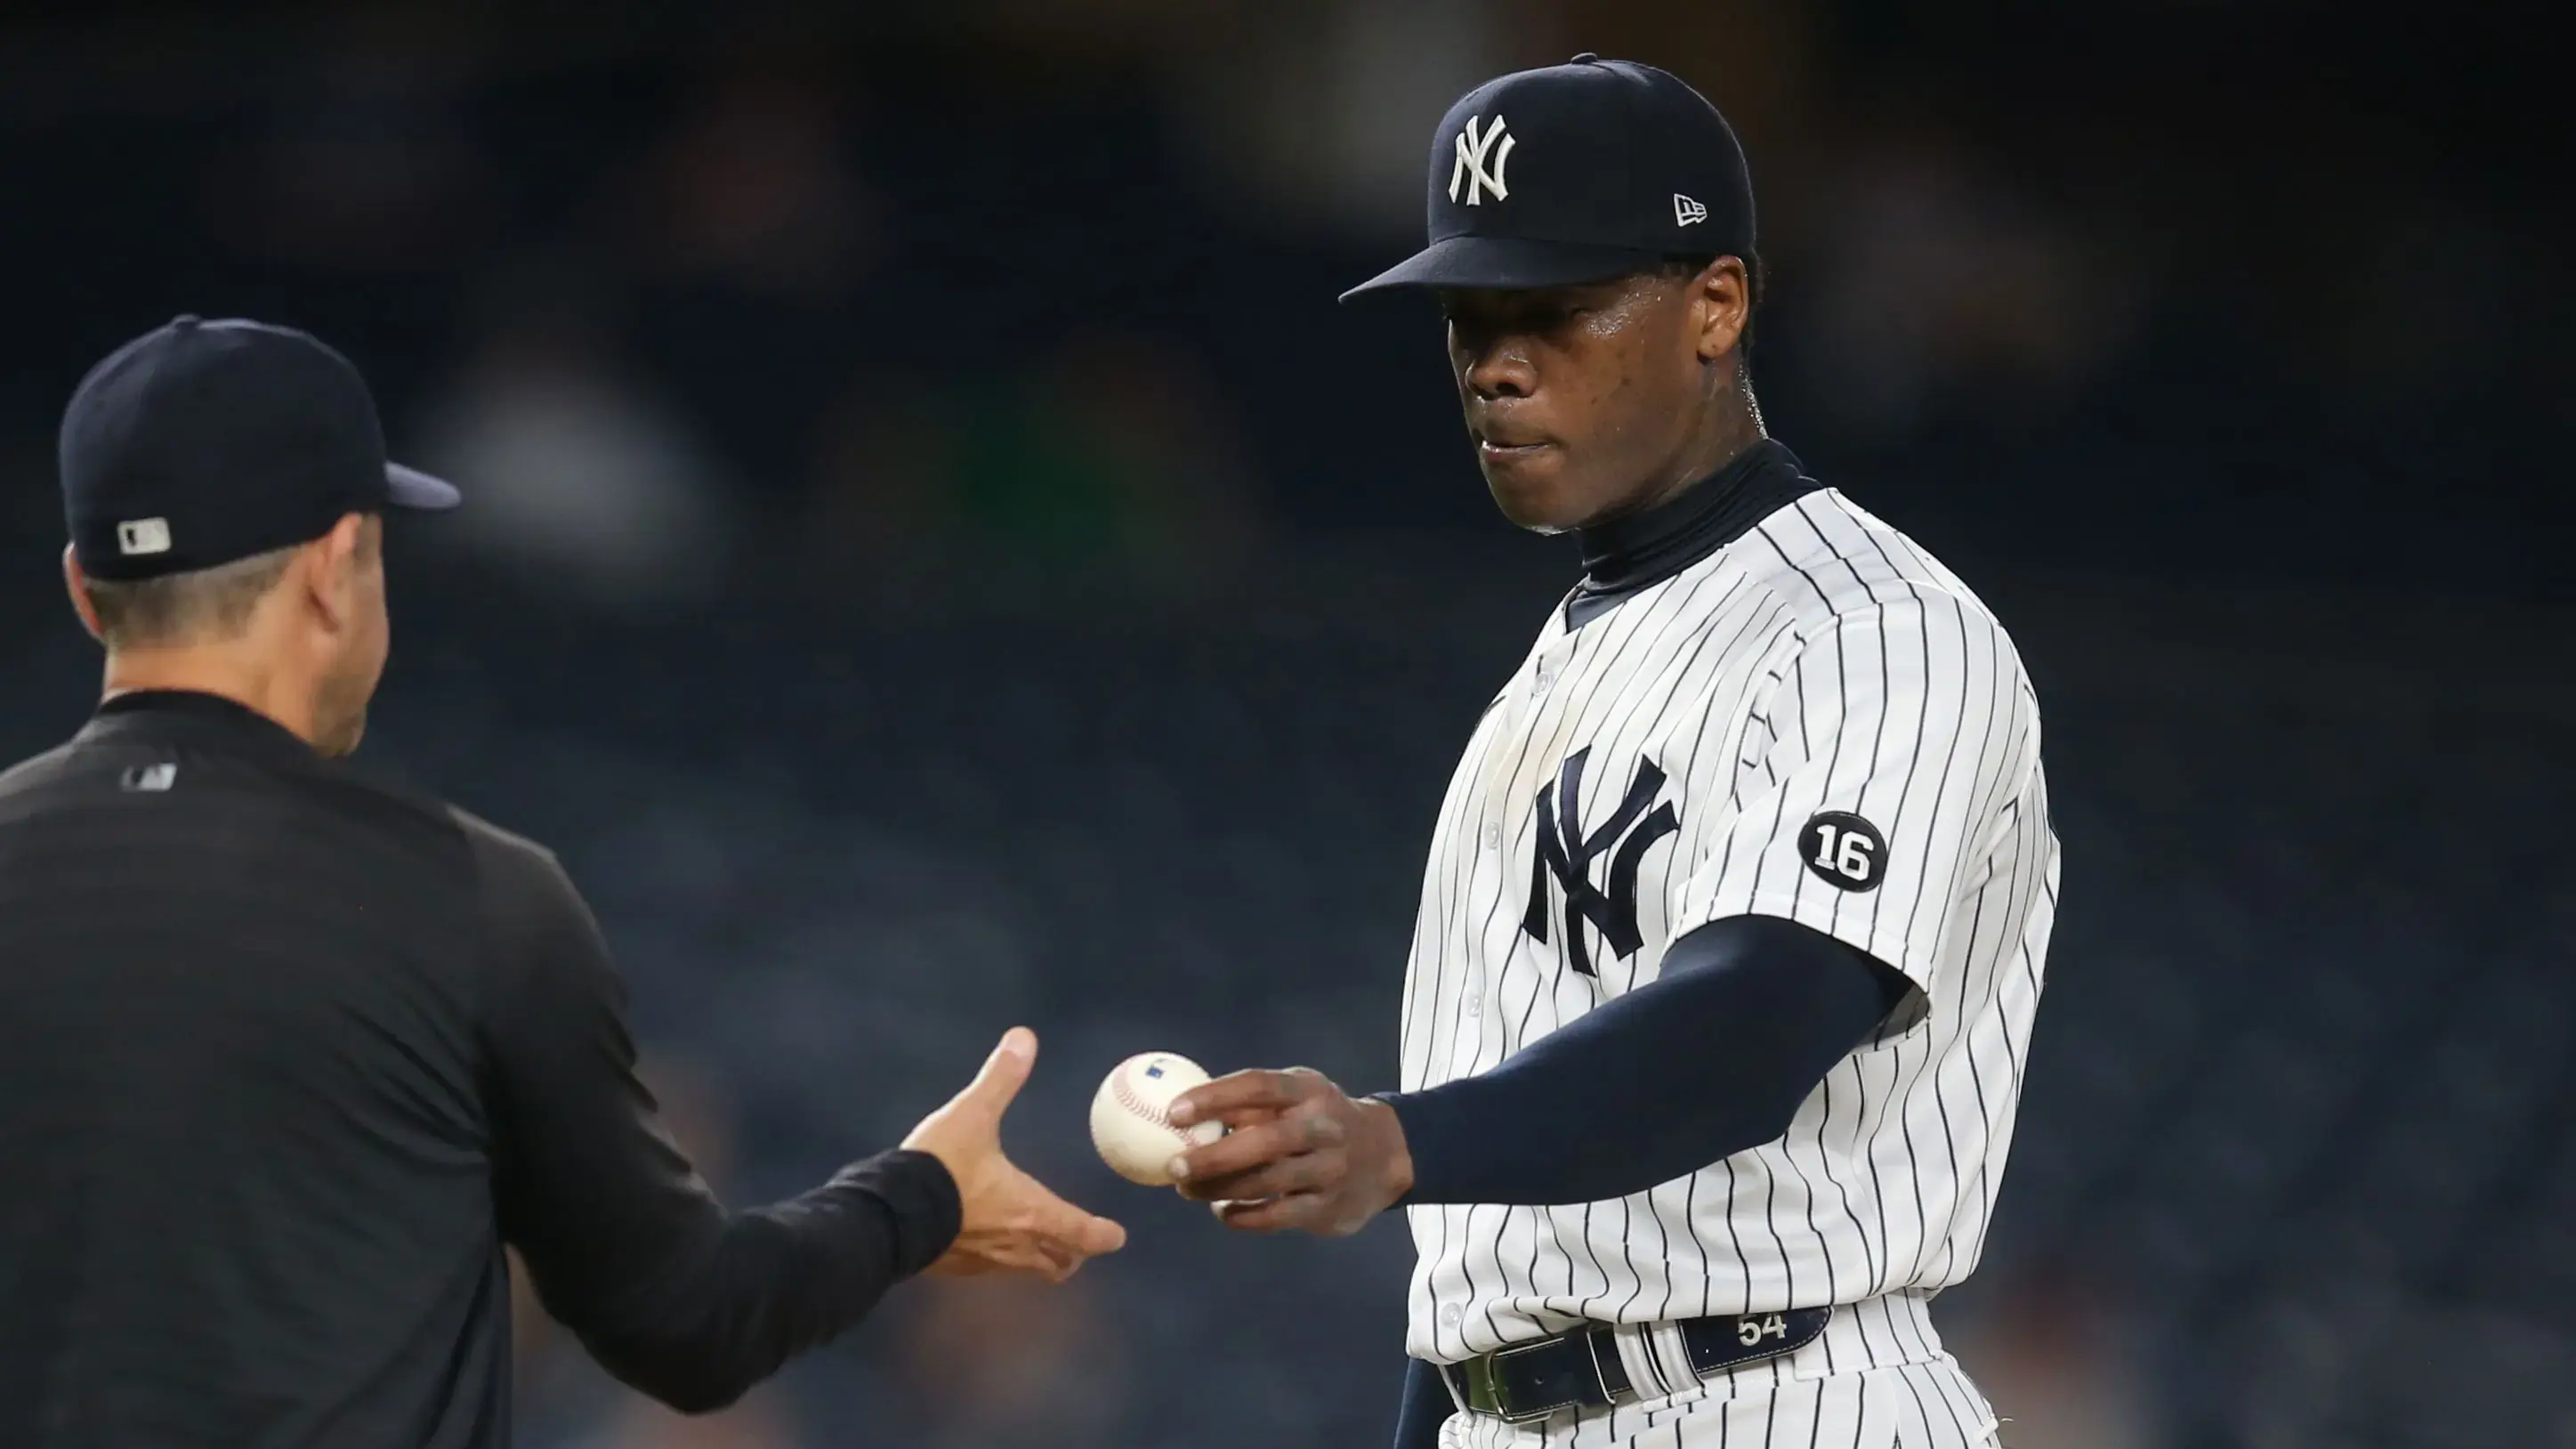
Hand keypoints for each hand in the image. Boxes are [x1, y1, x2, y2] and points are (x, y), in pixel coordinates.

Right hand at [902, 1028, 1127, 1280]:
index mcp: (1031, 1212)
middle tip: (1077, 1240)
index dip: (1103, 1235)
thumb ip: (1000, 1078)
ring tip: (1035, 1238)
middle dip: (1072, 1253)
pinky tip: (983, 1236)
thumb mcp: (972, 1114)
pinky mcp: (953, 1269)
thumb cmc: (940, 1167)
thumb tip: (1024, 1037)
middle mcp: (1015, 1246)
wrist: (886, 1215)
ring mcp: (984, 1263)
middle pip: (1058, 1264)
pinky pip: (988, 1269)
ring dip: (1037, 1257)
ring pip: (1025, 1271)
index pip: (1082, 1234)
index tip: (1117, 1235)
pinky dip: (997, 1257)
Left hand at [1166, 1068, 1413, 1235]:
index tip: (1173, 1112)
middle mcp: (1323, 1128)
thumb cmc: (1320, 1120)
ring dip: (1219, 1189)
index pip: (1259, 1086)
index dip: (1214, 1098)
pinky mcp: (1328, 1207)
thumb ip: (1251, 1103)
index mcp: (1309, 1091)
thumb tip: (1180, 1111)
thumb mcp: (1298, 1096)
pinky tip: (1222, 1211)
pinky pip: (1277, 1216)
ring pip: (1267, 1182)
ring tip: (1187, 1189)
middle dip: (1213, 1156)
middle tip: (1173, 1166)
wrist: (1387, 1156)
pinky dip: (1243, 1216)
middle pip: (1264, 1141)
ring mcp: (1330, 1170)